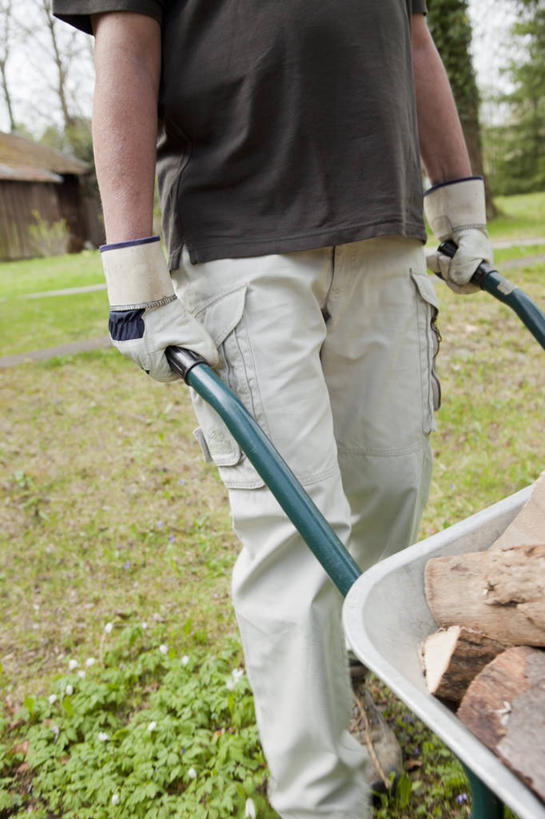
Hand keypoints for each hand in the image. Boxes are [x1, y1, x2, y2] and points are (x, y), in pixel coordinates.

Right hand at [101, 236, 217, 380]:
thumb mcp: (190, 332)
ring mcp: (120, 342)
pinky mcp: (115, 330)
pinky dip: (142, 334)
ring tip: (163, 330)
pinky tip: (150, 323)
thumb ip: (204, 350)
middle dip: (165, 355)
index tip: (183, 358)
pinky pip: (131, 339)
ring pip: (141, 351)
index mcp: (147, 359)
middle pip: (152, 363)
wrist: (141, 287)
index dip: (176, 369)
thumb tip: (212, 363)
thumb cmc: (164, 312)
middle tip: (174, 341)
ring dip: (152, 345)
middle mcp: (130, 354)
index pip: (164, 375)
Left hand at [424, 177, 492, 293]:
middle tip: (449, 258)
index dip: (460, 285)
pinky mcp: (442, 263)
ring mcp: (453, 269)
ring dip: (440, 264)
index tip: (454, 279)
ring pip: (441, 275)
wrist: (457, 224)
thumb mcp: (471, 250)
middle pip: (452, 283)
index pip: (467, 288)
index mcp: (479, 274)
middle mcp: (466, 274)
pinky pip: (433, 268)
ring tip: (444, 254)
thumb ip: (465, 266)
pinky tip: (437, 254)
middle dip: (447, 271)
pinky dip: (432, 260)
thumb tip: (455, 280)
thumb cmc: (470, 236)